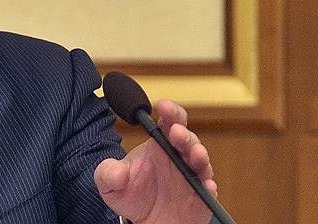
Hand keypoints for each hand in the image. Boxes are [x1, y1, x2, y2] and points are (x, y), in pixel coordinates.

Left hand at [94, 99, 215, 223]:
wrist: (142, 221)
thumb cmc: (130, 194)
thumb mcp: (110, 183)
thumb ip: (108, 173)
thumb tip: (117, 172)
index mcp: (159, 145)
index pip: (168, 122)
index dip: (169, 111)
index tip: (162, 106)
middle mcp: (178, 158)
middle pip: (187, 139)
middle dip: (184, 134)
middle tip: (176, 133)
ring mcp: (191, 177)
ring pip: (201, 163)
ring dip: (200, 156)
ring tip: (195, 154)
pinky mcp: (200, 199)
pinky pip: (208, 192)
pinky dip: (209, 188)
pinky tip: (207, 186)